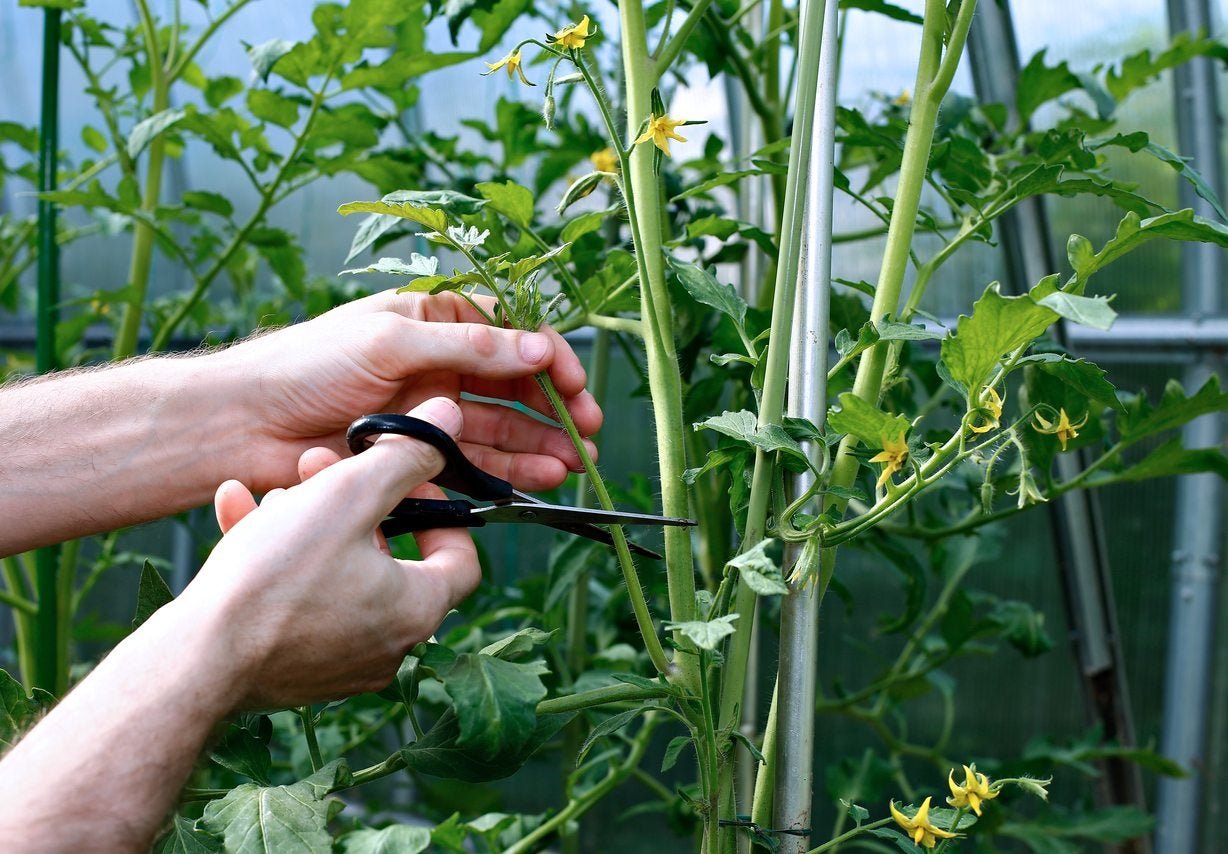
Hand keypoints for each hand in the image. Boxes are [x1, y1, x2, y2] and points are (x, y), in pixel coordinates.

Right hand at [181, 397, 477, 708]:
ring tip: (275, 492)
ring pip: (337, 575)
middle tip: (321, 469)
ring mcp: (340, 664)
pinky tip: (237, 512)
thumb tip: (450, 417)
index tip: (403, 480)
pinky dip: (277, 561)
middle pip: (389, 559)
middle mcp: (389, 646)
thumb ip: (405, 455)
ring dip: (308, 524)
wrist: (194, 662)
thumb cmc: (276, 578)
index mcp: (417, 610)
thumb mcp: (347, 496)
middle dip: (353, 504)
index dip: (440, 509)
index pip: (462, 558)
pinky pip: (299, 604)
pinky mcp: (293, 670)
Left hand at [210, 289, 601, 494]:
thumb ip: (469, 346)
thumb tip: (538, 345)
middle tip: (588, 434)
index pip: (508, 333)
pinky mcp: (416, 456)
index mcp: (432, 321)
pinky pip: (474, 463)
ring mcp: (429, 412)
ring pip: (500, 428)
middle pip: (514, 385)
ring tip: (571, 466)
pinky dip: (507, 472)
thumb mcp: (391, 342)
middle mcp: (437, 365)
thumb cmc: (306, 365)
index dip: (548, 357)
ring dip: (537, 445)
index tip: (574, 385)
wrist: (242, 424)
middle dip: (554, 409)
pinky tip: (538, 481)